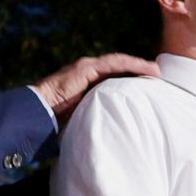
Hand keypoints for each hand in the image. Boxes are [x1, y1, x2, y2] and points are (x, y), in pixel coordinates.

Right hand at [32, 53, 159, 121]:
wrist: (38, 111)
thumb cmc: (55, 119)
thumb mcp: (81, 116)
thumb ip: (94, 117)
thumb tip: (108, 133)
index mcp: (86, 82)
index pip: (113, 76)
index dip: (130, 78)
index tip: (146, 85)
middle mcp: (88, 71)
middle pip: (119, 67)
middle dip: (138, 70)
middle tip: (157, 77)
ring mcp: (87, 68)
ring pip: (119, 62)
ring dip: (140, 66)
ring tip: (157, 72)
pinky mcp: (87, 68)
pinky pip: (115, 63)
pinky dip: (132, 64)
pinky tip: (146, 68)